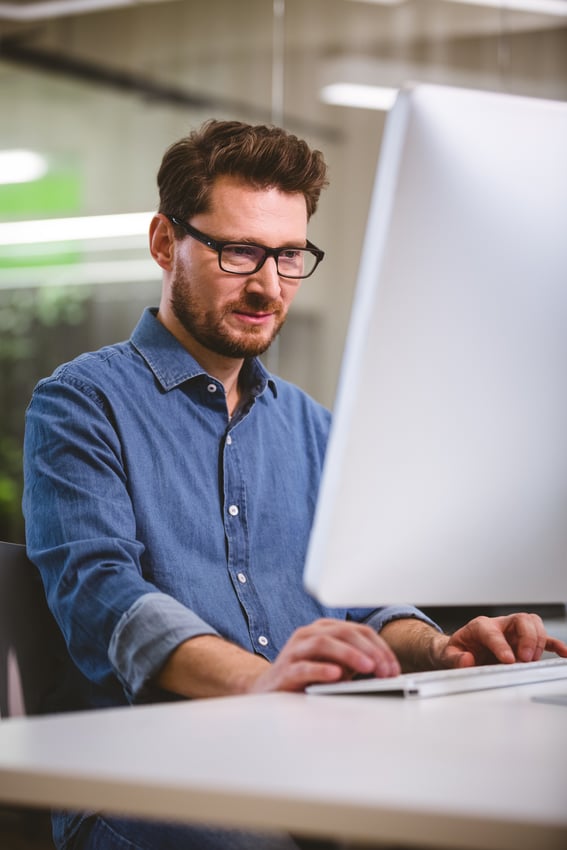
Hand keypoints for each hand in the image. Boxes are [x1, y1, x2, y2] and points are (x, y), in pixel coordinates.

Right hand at [250, 618, 400, 693]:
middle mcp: (309, 634)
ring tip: (368, 668)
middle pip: (344, 632)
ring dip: (350, 655)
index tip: (392, 668)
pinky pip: (305, 666)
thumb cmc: (306, 677)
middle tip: (384, 669)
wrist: (269, 689)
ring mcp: (296, 650)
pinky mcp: (286, 669)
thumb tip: (384, 670)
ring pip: (324, 643)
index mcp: (324, 629)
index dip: (378, 647)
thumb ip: (355, 664)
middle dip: (369, 651)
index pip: (358, 630)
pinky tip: (337, 675)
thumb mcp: (336, 667)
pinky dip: (322, 669)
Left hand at [435, 613, 566, 668]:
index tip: (508, 660)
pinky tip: (563, 653)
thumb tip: (467, 660)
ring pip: (534, 624)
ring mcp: (513, 632)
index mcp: (480, 626)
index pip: (493, 632)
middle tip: (524, 658)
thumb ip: (456, 658)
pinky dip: (555, 645)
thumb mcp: (448, 655)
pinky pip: (543, 639)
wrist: (461, 649)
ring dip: (537, 641)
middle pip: (521, 620)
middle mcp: (500, 625)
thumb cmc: (457, 650)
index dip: (501, 645)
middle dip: (526, 638)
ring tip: (532, 660)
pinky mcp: (523, 641)